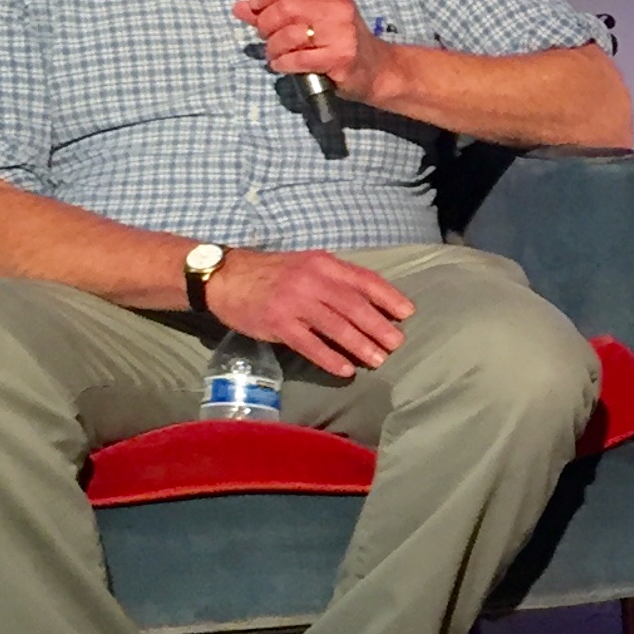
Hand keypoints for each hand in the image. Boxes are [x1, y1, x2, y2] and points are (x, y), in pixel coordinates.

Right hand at [203, 248, 414, 378]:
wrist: (226, 277)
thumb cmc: (273, 273)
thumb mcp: (307, 265)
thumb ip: (335, 280)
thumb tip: (371, 302)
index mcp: (323, 263)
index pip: (364, 279)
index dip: (388, 297)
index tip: (407, 312)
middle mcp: (311, 280)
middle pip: (354, 305)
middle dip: (379, 326)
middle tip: (397, 343)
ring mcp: (294, 302)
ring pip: (335, 326)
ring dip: (360, 344)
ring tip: (379, 360)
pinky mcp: (278, 324)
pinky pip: (309, 345)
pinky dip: (330, 358)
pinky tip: (346, 369)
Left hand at [231, 0, 387, 105]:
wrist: (378, 71)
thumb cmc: (341, 42)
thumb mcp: (313, 19)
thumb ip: (275, 12)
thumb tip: (240, 7)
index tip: (255, 7)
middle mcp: (339, 8)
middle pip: (285, 8)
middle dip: (265, 24)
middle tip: (266, 36)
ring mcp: (342, 32)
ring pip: (289, 34)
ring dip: (273, 47)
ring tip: (275, 54)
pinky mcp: (340, 57)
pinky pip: (297, 59)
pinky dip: (282, 63)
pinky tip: (282, 65)